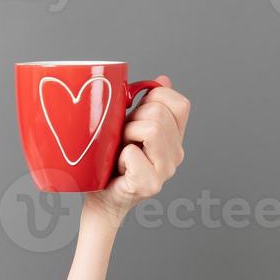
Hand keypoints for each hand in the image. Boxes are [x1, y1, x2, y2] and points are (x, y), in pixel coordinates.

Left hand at [82, 75, 190, 226]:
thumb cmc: (108, 163)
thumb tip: (162, 80)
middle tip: (122, 137)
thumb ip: (146, 105)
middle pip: (160, 113)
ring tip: (120, 150)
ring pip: (152, 129)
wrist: (98, 199)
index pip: (180, 105)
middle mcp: (175, 154)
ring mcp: (165, 171)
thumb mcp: (127, 127)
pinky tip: (117, 167)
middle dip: (134, 118)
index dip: (157, 98)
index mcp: (173, 138)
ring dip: (127, 134)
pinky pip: (133, 153)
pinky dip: (120, 156)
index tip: (137, 112)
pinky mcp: (150, 184)